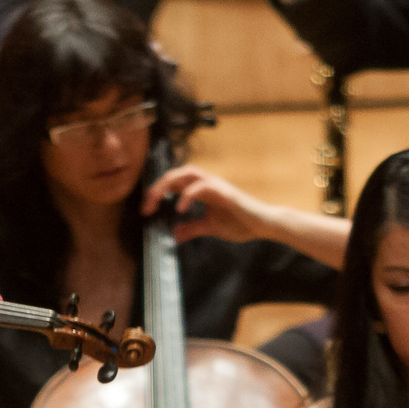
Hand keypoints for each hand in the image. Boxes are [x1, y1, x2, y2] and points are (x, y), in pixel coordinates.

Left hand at [142, 165, 278, 246]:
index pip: (175, 183)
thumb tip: (175, 234)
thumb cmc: (241, 223)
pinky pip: (202, 186)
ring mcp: (217, 185)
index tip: (146, 209)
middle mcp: (208, 184)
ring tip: (157, 201)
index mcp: (203, 191)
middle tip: (146, 206)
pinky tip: (180, 209)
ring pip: (188, 173)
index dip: (158, 192)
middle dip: (158, 187)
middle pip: (177, 174)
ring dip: (168, 184)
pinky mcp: (225, 192)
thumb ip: (192, 229)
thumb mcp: (210, 228)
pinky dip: (187, 195)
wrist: (262, 225)